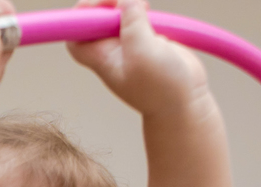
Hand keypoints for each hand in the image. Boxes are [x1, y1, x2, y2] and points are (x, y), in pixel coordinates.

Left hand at [67, 0, 209, 118]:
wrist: (185, 103)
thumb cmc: (160, 89)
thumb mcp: (142, 53)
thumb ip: (132, 24)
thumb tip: (126, 0)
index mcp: (102, 57)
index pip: (75, 35)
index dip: (80, 17)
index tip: (100, 6)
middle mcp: (112, 49)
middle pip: (97, 19)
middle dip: (108, 5)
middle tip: (124, 1)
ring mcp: (130, 44)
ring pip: (119, 14)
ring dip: (129, 5)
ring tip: (145, 8)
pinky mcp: (148, 40)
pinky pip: (139, 17)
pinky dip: (143, 10)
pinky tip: (152, 14)